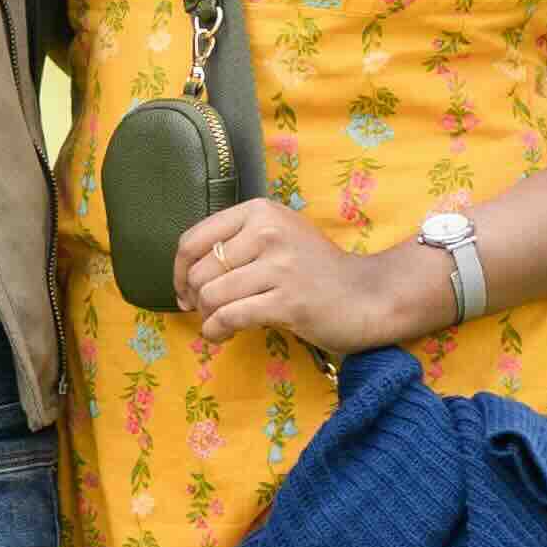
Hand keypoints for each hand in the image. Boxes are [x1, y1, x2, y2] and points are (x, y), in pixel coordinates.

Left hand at [169, 198, 434, 351]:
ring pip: (212, 296)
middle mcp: (267, 232)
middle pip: (199, 271)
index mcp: (259, 211)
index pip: (193, 239)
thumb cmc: (316, 269)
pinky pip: (231, 317)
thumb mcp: (277, 237)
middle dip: (195, 298)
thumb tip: (184, 274)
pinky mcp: (288, 301)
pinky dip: (217, 331)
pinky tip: (222, 335)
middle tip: (206, 311)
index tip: (183, 291)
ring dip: (207, 318)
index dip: (178, 271)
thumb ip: (236, 244)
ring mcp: (279, 266)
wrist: (368, 295)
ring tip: (218, 325)